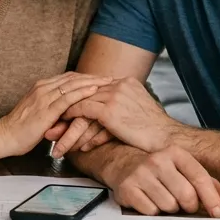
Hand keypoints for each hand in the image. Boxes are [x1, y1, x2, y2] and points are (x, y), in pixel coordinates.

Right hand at [0, 73, 112, 155]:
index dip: (86, 77)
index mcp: (41, 87)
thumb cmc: (21, 129)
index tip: (101, 78)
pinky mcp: (45, 109)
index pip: (69, 78)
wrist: (5, 136)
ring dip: (92, 82)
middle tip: (110, 77)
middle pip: (73, 78)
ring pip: (72, 84)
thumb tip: (69, 112)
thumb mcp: (39, 113)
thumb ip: (53, 109)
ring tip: (108, 82)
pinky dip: (82, 92)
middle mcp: (43, 87)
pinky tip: (94, 91)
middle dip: (93, 77)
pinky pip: (67, 98)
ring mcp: (44, 97)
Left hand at [58, 77, 186, 152]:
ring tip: (55, 131)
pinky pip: (82, 111)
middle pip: (84, 93)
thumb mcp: (136, 110)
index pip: (94, 86)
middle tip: (52, 117)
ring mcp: (113, 95)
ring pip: (80, 102)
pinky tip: (63, 127)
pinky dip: (71, 119)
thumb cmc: (153, 130)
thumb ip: (119, 106)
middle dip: (67, 107)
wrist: (166, 138)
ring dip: (66, 118)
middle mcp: (118, 83)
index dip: (78, 98)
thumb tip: (101, 114)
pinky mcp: (109, 109)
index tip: (64, 107)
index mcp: (125, 81)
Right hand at [101, 144, 219, 216]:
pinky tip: (149, 202)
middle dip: (189, 206)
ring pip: (168, 206)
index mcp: (175, 153)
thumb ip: (208, 183)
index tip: (217, 213)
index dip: (211, 198)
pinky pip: (151, 212)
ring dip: (170, 209)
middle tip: (185, 205)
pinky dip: (153, 212)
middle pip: (186, 195)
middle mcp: (157, 160)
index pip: (199, 177)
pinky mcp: (127, 188)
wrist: (122, 164)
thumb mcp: (183, 171)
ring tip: (164, 200)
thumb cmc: (160, 171)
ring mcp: (140, 174)